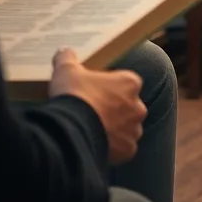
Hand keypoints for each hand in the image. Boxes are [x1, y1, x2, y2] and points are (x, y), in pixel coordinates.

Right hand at [49, 48, 146, 162]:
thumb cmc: (74, 95)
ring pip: (128, 128)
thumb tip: (64, 51)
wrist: (71, 130)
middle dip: (116, 109)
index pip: (126, 82)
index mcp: (129, 83)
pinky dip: (114, 149)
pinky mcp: (127, 150)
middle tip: (94, 112)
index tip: (96, 91)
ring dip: (116, 130)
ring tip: (94, 130)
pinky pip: (123, 149)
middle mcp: (138, 106)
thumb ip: (67, 58)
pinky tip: (97, 145)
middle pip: (129, 106)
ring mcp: (134, 129)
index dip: (111, 87)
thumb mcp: (66, 70)